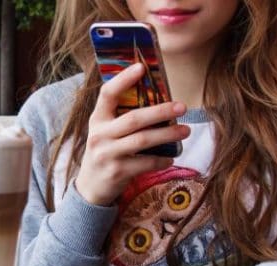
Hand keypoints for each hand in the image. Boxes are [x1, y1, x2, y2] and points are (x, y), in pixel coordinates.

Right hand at [75, 63, 189, 206]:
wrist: (91, 187)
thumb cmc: (105, 152)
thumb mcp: (105, 132)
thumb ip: (121, 117)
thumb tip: (157, 98)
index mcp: (97, 119)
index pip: (107, 94)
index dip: (123, 80)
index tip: (141, 67)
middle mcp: (99, 135)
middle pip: (133, 119)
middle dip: (160, 111)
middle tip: (182, 106)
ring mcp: (107, 154)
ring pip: (142, 140)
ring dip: (167, 134)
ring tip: (185, 130)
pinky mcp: (117, 172)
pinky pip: (145, 163)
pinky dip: (161, 160)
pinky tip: (171, 158)